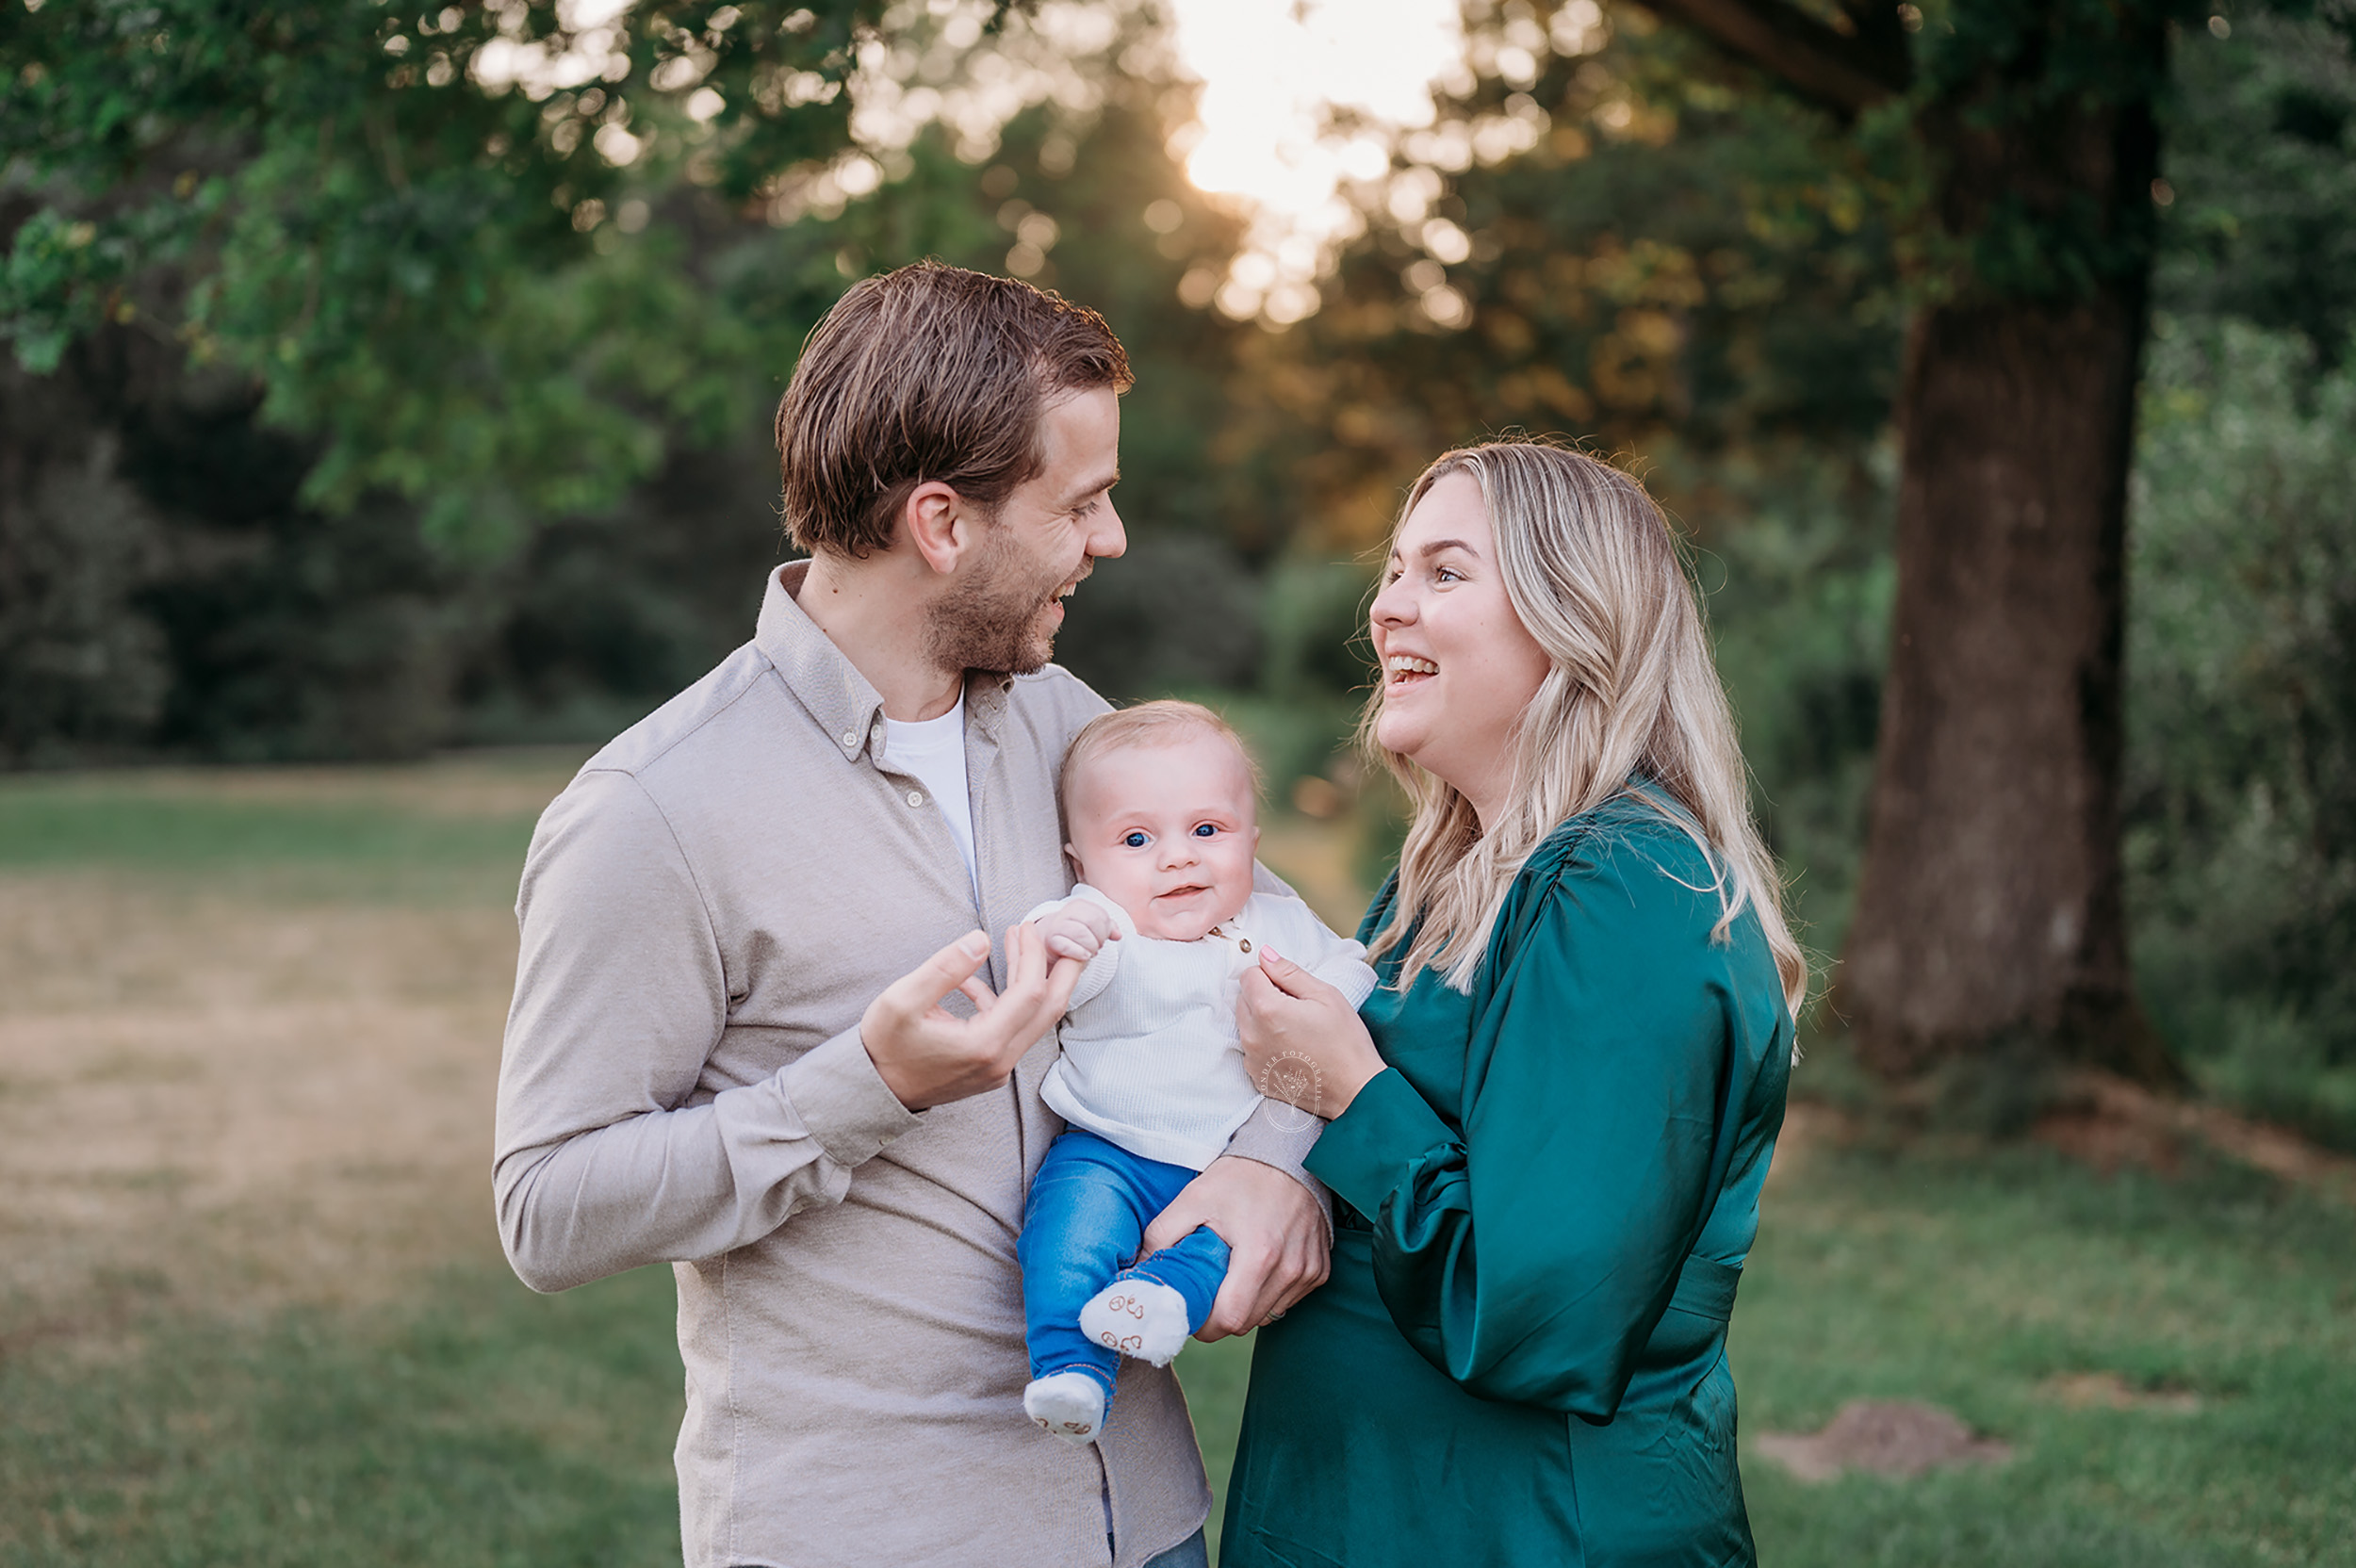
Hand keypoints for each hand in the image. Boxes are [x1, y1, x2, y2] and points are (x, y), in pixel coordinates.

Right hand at [860, 923, 1083, 1110]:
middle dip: (1062, 969)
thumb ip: (945, 967)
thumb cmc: (884, 1047)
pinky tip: (972, 982)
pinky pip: (1013, 1028)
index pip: (1030, 993)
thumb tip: (981, 939)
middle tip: (1064, 934)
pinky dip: (1004, 999)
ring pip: (1035, 1018)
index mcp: (984, 1045)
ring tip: (1015, 943)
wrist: (872, 1093)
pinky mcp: (991, 1068)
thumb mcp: (902, 1000)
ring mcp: (998, 1068)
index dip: (1033, 955)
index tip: (1025, 927)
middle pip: (1050, 1009)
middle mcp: (1000, 1061)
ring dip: (1032, 979)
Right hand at [1032, 898, 1119, 962]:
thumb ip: (1107, 928)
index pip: (1101, 914)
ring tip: (1090, 953)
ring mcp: (1055, 926)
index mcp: (1078, 906)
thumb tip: (1118, 935)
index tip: (1103, 939)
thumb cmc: (1073, 937)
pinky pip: (1066, 945)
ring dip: (1090, 946)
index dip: (1106, 929)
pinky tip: (1083, 957)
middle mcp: (1065, 912)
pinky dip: (1079, 952)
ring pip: (1081, 932)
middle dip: (1099, 938)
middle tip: (1097, 947)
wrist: (1046, 946)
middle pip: (1092, 920)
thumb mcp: (1091, 929)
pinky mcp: (1049, 942)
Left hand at [1140, 1155, 1328, 1338]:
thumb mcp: (1194, 1198)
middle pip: (1247, 1322)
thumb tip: (1140, 1269)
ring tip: (1232, 1275)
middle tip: (1206, 1293)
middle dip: (1221, 1316)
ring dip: (1246, 1305)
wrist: (1289, 1152)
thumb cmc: (1241, 1176)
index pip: (1230, 1319)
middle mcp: (1290, 1268)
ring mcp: (1309, 1271)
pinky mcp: (1319, 1269)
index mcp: (1259, 1254)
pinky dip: (1269, 1294)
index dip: (1205, 1324)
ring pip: (1268, 1314)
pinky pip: (1287, 1300)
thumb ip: (1162, 1235)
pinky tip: (1258, 1267)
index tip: (1192, 1310)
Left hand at [1237, 948, 1387, 1119]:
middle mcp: (1252, 1035)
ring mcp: (1252, 1058)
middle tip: (1296, 1008)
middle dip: (1264, 996)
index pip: (1249, 975)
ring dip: (1263, 1020)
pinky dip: (1265, 1043)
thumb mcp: (1325, 996)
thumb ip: (1289, 972)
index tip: (1290, 987)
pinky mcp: (1256, 1076)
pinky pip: (1251, 1048)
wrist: (1354, 1091)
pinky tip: (1292, 1049)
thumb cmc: (1346, 1042)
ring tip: (1296, 1030)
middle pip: (1243, 999)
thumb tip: (1265, 955)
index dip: (1270, 975)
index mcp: (1268, 1010)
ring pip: (1245, 1024)